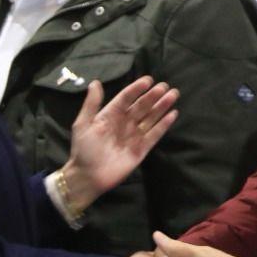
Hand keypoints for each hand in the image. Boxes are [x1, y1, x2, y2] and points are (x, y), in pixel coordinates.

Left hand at [63, 77, 178, 212]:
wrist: (88, 177)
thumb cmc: (83, 150)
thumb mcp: (83, 124)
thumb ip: (91, 104)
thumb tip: (95, 82)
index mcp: (111, 115)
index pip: (126, 98)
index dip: (137, 89)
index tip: (148, 80)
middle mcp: (125, 123)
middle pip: (141, 106)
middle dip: (153, 96)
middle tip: (165, 86)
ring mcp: (134, 135)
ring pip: (150, 118)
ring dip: (161, 106)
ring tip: (173, 95)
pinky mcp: (142, 149)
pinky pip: (154, 134)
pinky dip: (164, 125)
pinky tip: (172, 114)